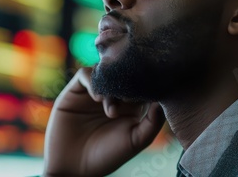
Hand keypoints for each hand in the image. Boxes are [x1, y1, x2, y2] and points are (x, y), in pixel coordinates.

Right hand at [43, 67, 165, 175]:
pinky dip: (92, 81)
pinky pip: (85, 74)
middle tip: (128, 97)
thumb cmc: (107, 156)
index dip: (144, 83)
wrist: (74, 166)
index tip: (146, 91)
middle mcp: (112, 95)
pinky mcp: (75, 90)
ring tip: (109, 104)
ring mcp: (93, 91)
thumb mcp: (136, 140)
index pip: (140, 83)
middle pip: (123, 74)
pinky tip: (97, 97)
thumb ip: (153, 122)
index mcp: (130, 105)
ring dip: (109, 82)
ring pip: (104, 71)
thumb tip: (163, 100)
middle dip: (127, 81)